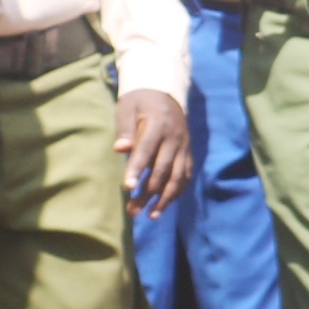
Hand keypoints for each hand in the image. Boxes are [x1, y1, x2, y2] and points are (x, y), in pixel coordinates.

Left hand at [116, 88, 191, 214]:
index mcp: (159, 125)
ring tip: (151, 215)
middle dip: (148, 192)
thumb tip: (120, 149)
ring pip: (178, 177)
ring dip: (165, 198)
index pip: (146, 149)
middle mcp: (175, 138)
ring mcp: (184, 147)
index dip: (137, 169)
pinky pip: (186, 176)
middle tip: (133, 210)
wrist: (165, 92)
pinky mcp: (188, 153)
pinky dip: (177, 192)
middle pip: (163, 169)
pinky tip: (164, 205)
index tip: (128, 187)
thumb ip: (125, 128)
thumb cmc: (140, 101)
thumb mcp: (127, 107)